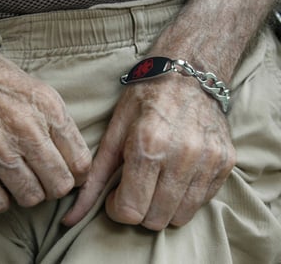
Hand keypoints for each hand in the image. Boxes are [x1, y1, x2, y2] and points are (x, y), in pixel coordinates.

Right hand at [0, 12, 91, 212]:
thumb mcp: (32, 86)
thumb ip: (54, 121)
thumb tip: (70, 154)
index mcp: (47, 108)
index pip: (81, 163)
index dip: (77, 174)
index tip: (68, 173)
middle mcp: (25, 130)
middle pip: (59, 186)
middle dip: (54, 186)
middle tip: (43, 178)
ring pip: (31, 198)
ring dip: (27, 193)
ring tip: (18, 178)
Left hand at [63, 74, 235, 229]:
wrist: (187, 75)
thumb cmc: (143, 101)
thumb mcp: (113, 134)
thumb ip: (92, 179)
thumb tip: (69, 218)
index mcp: (148, 145)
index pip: (131, 211)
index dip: (117, 209)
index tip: (116, 196)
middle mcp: (183, 155)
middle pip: (155, 220)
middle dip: (139, 210)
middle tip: (135, 188)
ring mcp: (208, 160)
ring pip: (179, 218)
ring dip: (162, 208)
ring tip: (155, 183)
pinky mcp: (226, 162)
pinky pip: (202, 202)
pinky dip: (184, 198)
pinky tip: (175, 176)